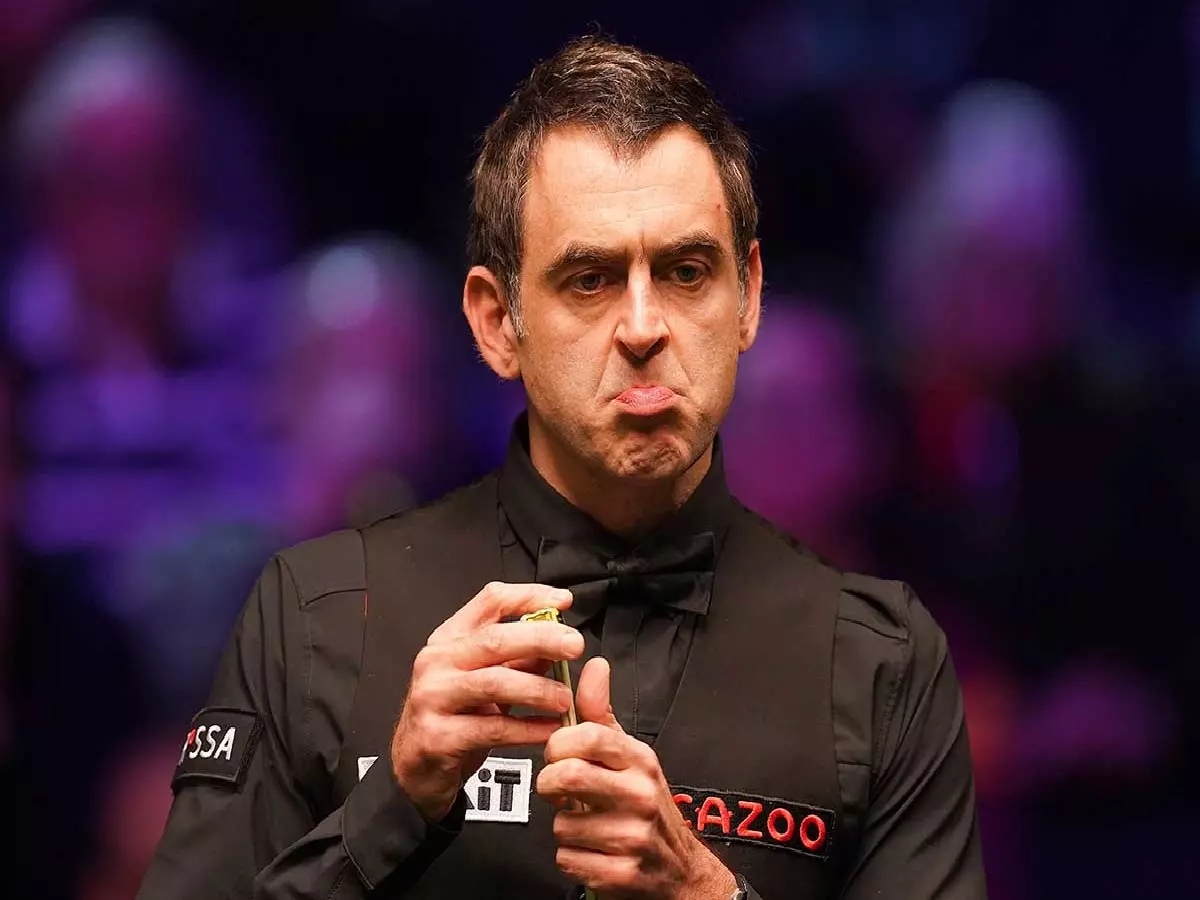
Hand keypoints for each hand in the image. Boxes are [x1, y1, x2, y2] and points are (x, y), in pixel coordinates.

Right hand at [390, 582, 584, 820]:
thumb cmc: (454, 716)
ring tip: (565, 698)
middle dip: (541, 639)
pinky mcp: (437, 736)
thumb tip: (558, 641)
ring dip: (538, 690)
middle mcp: (437, 662)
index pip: (490, 601)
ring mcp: (433, 697)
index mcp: (450, 639)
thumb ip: (519, 659)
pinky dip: (527, 729)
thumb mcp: (485, 680)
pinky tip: (549, 730)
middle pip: (495, 639)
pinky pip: (492, 728)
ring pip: (494, 683)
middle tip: (574, 646)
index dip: (529, 596)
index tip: (562, 601)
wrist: (416, 766)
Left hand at [537, 658, 736, 899]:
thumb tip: (594, 666)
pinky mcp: (622, 873)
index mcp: (639, 760)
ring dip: (565, 828)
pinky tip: (594, 851)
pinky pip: (568, 859)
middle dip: (548, 785)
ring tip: (587, 825)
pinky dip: (573, 858)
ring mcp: (633, 836)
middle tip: (557, 790)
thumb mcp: (629, 756)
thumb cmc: (643, 805)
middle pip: (567, 776)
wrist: (679, 870)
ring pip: (561, 824)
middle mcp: (640, 795)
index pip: (586, 736)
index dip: (558, 744)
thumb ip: (600, 713)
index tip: (558, 754)